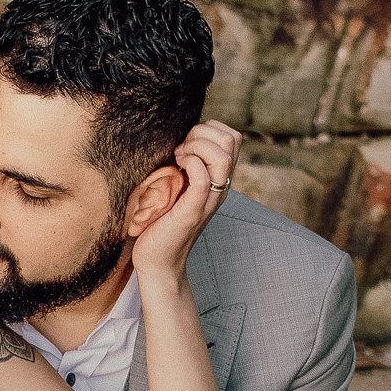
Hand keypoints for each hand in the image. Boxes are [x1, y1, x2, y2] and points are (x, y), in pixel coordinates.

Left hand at [131, 120, 240, 280]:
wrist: (158, 261)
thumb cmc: (160, 223)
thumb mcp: (175, 187)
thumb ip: (182, 167)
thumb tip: (174, 140)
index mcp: (218, 179)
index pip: (232, 137)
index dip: (209, 129)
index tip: (184, 143)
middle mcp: (220, 187)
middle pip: (232, 139)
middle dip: (202, 132)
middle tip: (180, 149)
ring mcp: (209, 199)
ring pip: (222, 156)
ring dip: (196, 147)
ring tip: (178, 158)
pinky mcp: (194, 211)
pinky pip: (203, 178)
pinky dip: (190, 163)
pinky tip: (176, 168)